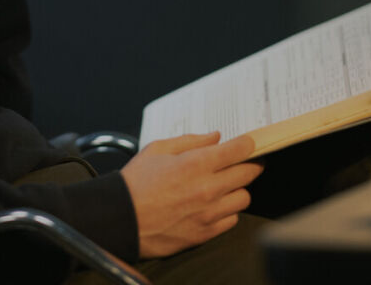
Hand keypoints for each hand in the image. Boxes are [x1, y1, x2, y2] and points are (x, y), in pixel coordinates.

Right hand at [121, 133, 262, 258]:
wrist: (120, 219)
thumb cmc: (135, 183)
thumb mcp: (156, 150)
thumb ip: (190, 141)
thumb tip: (215, 137)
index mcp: (195, 164)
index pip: (239, 150)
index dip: (248, 144)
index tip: (248, 144)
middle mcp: (207, 189)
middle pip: (249, 173)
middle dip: (250, 164)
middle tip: (243, 162)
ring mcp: (208, 213)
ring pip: (244, 198)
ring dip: (237, 189)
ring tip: (224, 186)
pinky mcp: (205, 233)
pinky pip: (232, 220)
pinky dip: (227, 211)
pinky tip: (213, 206)